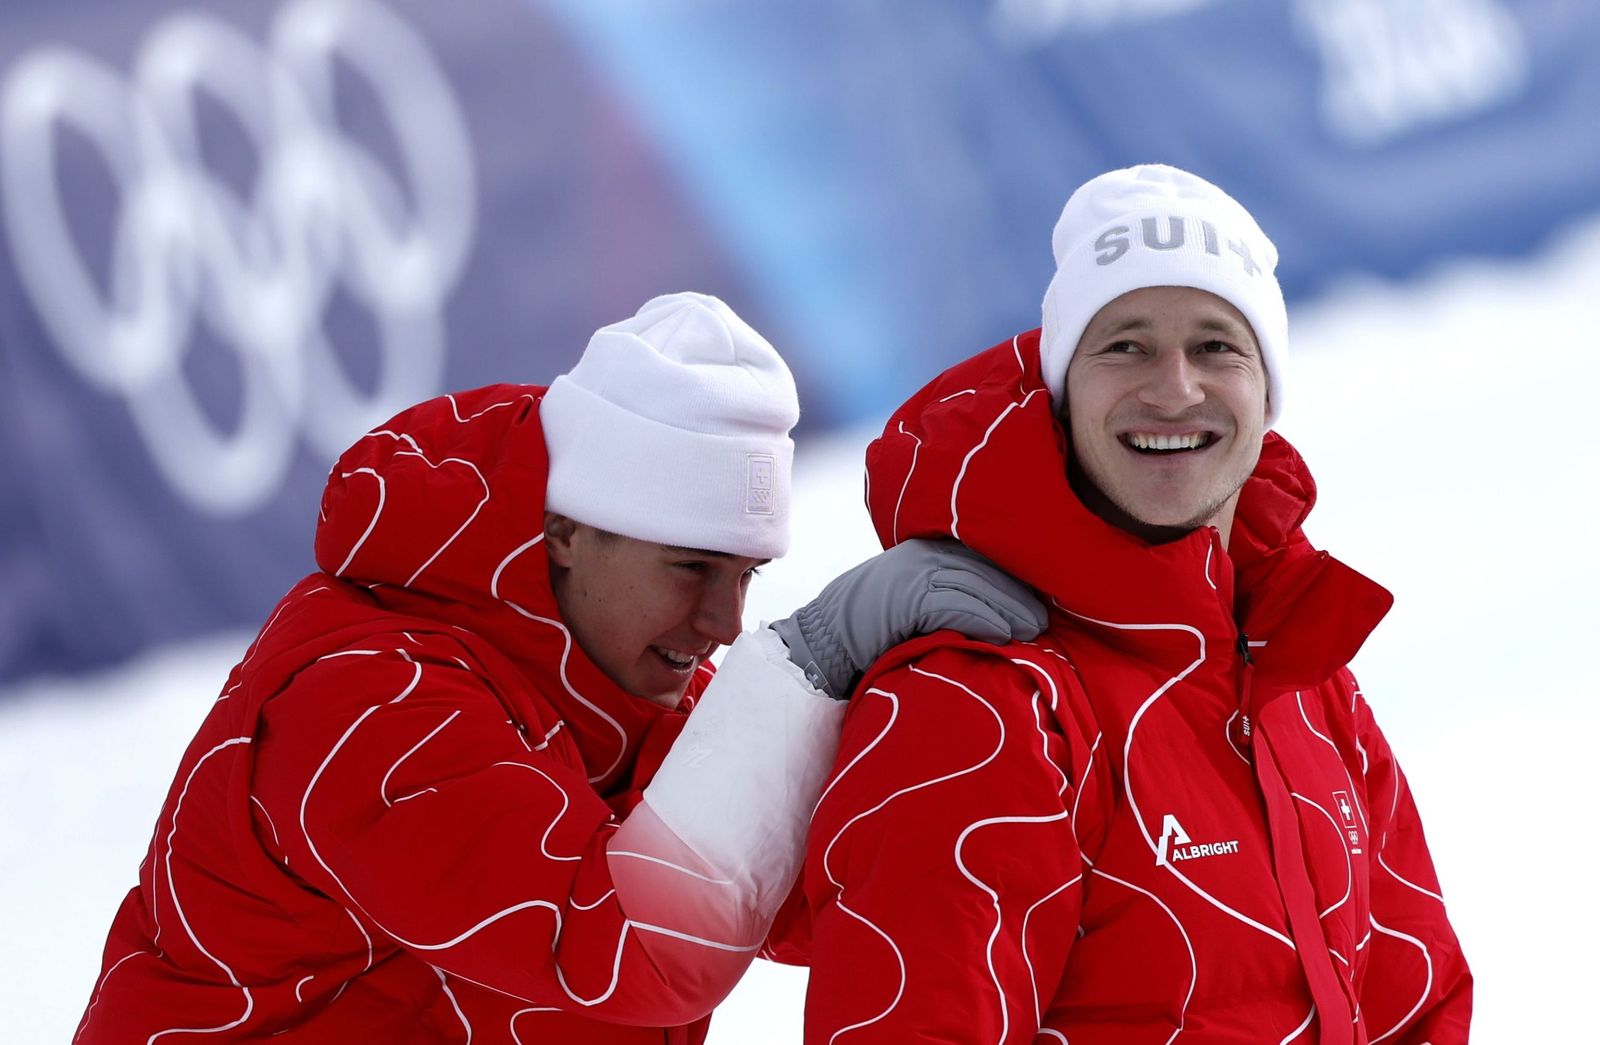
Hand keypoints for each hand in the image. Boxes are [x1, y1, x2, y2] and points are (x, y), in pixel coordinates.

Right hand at [769, 539, 1046, 698]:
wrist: (824, 640)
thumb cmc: (872, 627)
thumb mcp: (912, 598)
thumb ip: (944, 593)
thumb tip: (993, 610)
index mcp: (926, 548)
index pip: (981, 557)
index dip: (1012, 578)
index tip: (1039, 599)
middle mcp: (922, 553)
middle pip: (984, 569)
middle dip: (1017, 594)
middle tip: (1043, 620)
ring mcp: (913, 571)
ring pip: (975, 585)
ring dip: (1008, 609)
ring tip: (1032, 631)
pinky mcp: (907, 595)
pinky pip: (955, 605)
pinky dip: (983, 619)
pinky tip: (1003, 635)